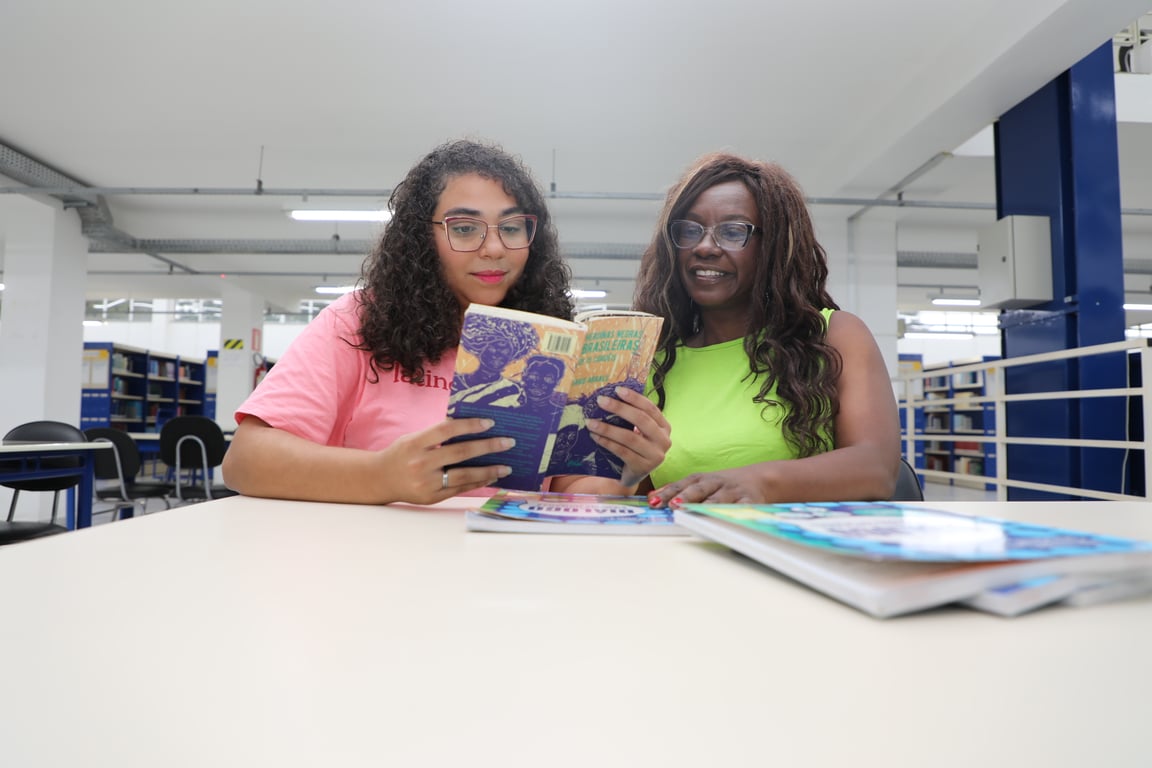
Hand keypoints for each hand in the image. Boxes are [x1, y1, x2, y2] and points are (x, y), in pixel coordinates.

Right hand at [379, 418, 514, 503]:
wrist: (379, 479)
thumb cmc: (401, 454)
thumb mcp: (413, 438)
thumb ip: (436, 435)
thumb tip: (471, 428)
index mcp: (415, 443)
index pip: (446, 430)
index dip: (469, 425)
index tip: (490, 422)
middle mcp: (420, 463)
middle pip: (460, 453)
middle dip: (488, 447)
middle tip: (508, 443)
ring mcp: (426, 483)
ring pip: (463, 475)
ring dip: (488, 470)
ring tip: (506, 467)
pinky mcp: (431, 497)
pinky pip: (459, 489)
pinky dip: (477, 483)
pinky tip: (490, 477)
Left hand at [585, 387, 670, 487]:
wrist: (631, 475)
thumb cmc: (633, 447)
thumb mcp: (638, 431)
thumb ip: (631, 417)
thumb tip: (609, 396)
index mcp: (664, 427)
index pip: (650, 408)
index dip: (634, 398)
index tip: (617, 390)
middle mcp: (664, 441)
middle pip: (641, 420)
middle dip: (619, 408)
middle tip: (601, 401)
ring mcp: (655, 456)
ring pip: (630, 437)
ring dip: (608, 428)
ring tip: (591, 422)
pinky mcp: (643, 468)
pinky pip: (622, 451)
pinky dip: (607, 442)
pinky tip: (595, 436)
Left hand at [649, 466, 764, 505]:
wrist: (760, 478)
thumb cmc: (723, 485)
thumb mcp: (701, 483)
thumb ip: (678, 490)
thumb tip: (651, 498)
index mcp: (703, 478)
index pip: (682, 485)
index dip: (668, 493)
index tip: (654, 502)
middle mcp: (717, 483)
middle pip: (699, 489)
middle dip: (686, 496)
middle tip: (673, 505)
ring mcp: (733, 492)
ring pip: (719, 499)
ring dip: (707, 506)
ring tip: (697, 513)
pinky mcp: (750, 502)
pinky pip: (742, 509)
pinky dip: (735, 513)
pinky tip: (727, 519)